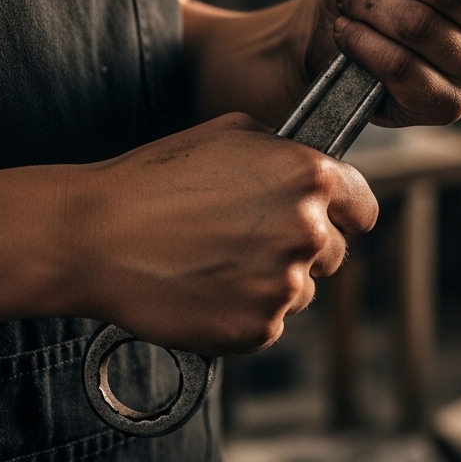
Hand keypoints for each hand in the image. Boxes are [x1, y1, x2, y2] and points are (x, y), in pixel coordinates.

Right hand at [69, 113, 376, 353]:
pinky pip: (267, 323)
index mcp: (310, 177)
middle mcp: (308, 231)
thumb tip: (310, 164)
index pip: (364, 206)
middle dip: (300, 246)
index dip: (343, 210)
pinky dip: (242, 311)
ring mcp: (284, 284)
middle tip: (246, 238)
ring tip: (215, 260)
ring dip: (271, 280)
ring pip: (300, 290)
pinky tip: (204, 287)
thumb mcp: (230, 133)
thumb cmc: (156, 178)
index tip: (325, 217)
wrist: (96, 235)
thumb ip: (284, 150)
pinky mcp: (257, 329)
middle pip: (335, 252)